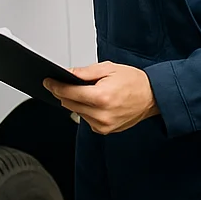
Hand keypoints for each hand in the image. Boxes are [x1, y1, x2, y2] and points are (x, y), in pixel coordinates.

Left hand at [44, 63, 159, 134]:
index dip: (55, 86)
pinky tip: (94, 102)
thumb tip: (66, 74)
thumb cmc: (133, 81)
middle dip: (63, 93)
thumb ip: (84, 73)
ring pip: (76, 112)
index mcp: (102, 97)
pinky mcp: (105, 130)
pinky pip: (86, 119)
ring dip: (75, 102)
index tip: (47, 81)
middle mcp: (102, 115)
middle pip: (69, 104)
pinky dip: (85, 110)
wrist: (153, 97)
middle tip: (61, 83)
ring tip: (86, 91)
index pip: (69, 93)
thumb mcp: (108, 69)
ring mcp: (103, 125)